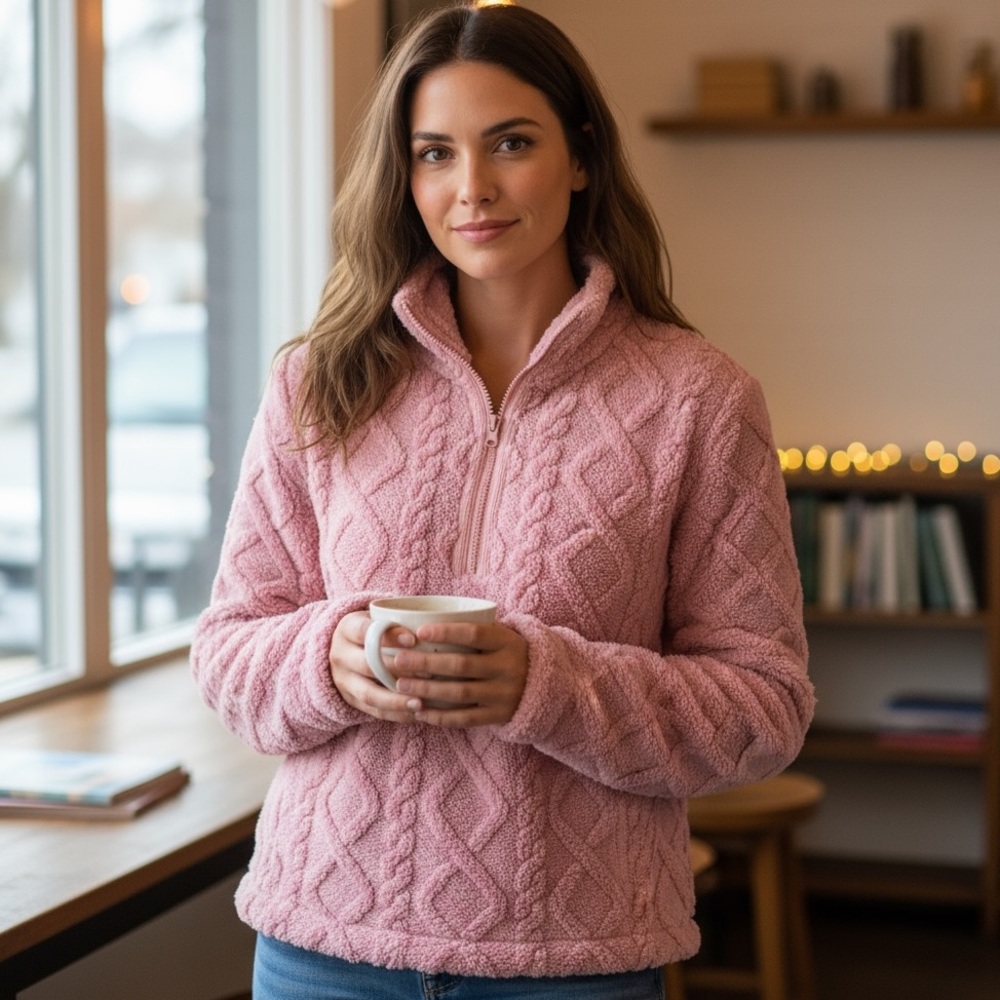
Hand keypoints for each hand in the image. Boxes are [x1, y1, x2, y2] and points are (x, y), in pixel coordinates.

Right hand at [329, 611, 421, 723]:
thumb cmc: (373, 629)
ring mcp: (343, 680)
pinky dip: (395, 714)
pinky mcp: (350, 700)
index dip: (389, 636)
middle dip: (398, 671)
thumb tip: (432, 631)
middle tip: (429, 674)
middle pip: (367, 665)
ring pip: (369, 693)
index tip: (413, 639)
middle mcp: (340, 654)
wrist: (345, 648)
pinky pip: (373, 711)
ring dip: (396, 701)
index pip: (364, 631)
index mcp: (347, 629)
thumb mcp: (378, 618)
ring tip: (421, 703)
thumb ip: (398, 620)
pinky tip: (416, 714)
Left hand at [390, 620, 528, 727]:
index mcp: (507, 641)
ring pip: (459, 694)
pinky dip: (440, 716)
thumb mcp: (502, 636)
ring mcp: (504, 694)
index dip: (446, 632)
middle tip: (398, 660)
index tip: (419, 631)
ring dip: (427, 689)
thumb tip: (425, 621)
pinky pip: (465, 718)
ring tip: (402, 684)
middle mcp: (508, 667)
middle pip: (461, 665)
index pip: (474, 634)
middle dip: (426, 663)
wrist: (546, 684)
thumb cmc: (508, 652)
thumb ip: (474, 629)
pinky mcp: (499, 716)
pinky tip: (419, 711)